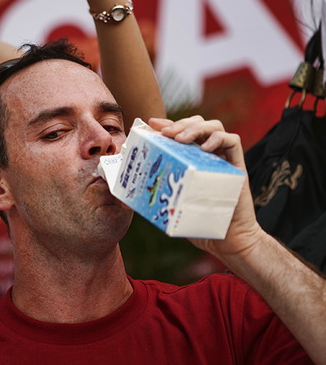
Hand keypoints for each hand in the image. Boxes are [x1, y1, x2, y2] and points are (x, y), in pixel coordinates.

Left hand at [148, 116, 263, 264]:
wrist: (228, 241)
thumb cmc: (200, 224)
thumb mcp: (173, 206)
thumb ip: (157, 196)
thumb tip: (126, 198)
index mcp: (194, 159)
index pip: (181, 132)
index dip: (167, 124)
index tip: (152, 124)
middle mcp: (209, 155)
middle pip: (197, 123)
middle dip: (179, 123)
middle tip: (165, 133)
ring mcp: (224, 159)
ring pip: (214, 126)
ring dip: (195, 128)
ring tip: (180, 139)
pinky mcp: (238, 166)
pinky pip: (233, 140)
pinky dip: (218, 139)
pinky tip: (204, 149)